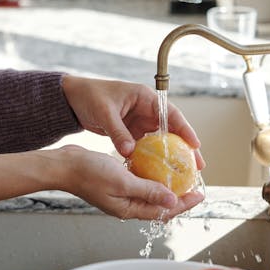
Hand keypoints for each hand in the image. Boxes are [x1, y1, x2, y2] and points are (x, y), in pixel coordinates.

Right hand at [49, 145, 204, 220]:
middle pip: (158, 203)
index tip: (199, 194)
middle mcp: (126, 204)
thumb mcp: (122, 182)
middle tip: (194, 185)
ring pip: (149, 192)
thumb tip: (172, 200)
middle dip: (178, 196)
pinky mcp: (116, 182)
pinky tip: (157, 164)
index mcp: (128, 209)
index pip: (162, 211)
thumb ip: (147, 191)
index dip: (183, 203)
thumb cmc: (88, 173)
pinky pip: (139, 180)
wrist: (64, 165)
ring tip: (181, 175)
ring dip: (165, 185)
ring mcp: (121, 193)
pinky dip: (150, 175)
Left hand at [62, 75, 204, 166]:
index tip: (195, 145)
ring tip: (183, 173)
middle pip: (172, 129)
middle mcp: (146, 109)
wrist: (71, 99)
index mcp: (144, 97)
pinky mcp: (131, 131)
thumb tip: (130, 152)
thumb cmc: (88, 96)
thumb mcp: (104, 113)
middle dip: (185, 147)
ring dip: (171, 155)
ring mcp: (139, 121)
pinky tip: (159, 172)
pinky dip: (153, 158)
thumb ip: (118, 132)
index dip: (185, 129)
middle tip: (197, 166)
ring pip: (161, 140)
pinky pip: (146, 146)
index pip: (171, 113)